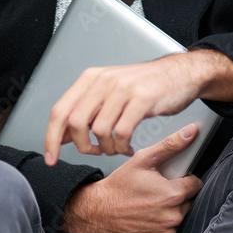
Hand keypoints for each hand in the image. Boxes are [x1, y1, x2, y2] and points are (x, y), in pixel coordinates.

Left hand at [44, 49, 232, 164]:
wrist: (180, 73)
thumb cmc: (145, 86)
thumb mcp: (109, 94)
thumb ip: (85, 112)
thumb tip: (61, 136)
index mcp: (90, 79)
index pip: (59, 111)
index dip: (51, 138)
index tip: (51, 158)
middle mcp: (103, 81)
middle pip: (74, 123)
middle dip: (82, 147)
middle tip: (95, 153)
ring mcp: (122, 89)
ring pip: (98, 130)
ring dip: (106, 149)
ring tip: (116, 149)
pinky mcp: (142, 99)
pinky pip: (122, 132)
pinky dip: (122, 147)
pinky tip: (128, 148)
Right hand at [60, 127, 202, 232]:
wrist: (96, 211)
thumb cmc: (118, 186)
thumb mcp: (143, 160)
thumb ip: (170, 146)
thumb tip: (191, 132)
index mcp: (173, 194)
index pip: (195, 185)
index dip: (184, 180)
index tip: (172, 180)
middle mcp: (172, 217)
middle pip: (187, 204)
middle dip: (176, 198)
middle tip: (155, 193)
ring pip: (177, 221)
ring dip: (168, 215)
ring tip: (148, 207)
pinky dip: (158, 231)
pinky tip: (145, 221)